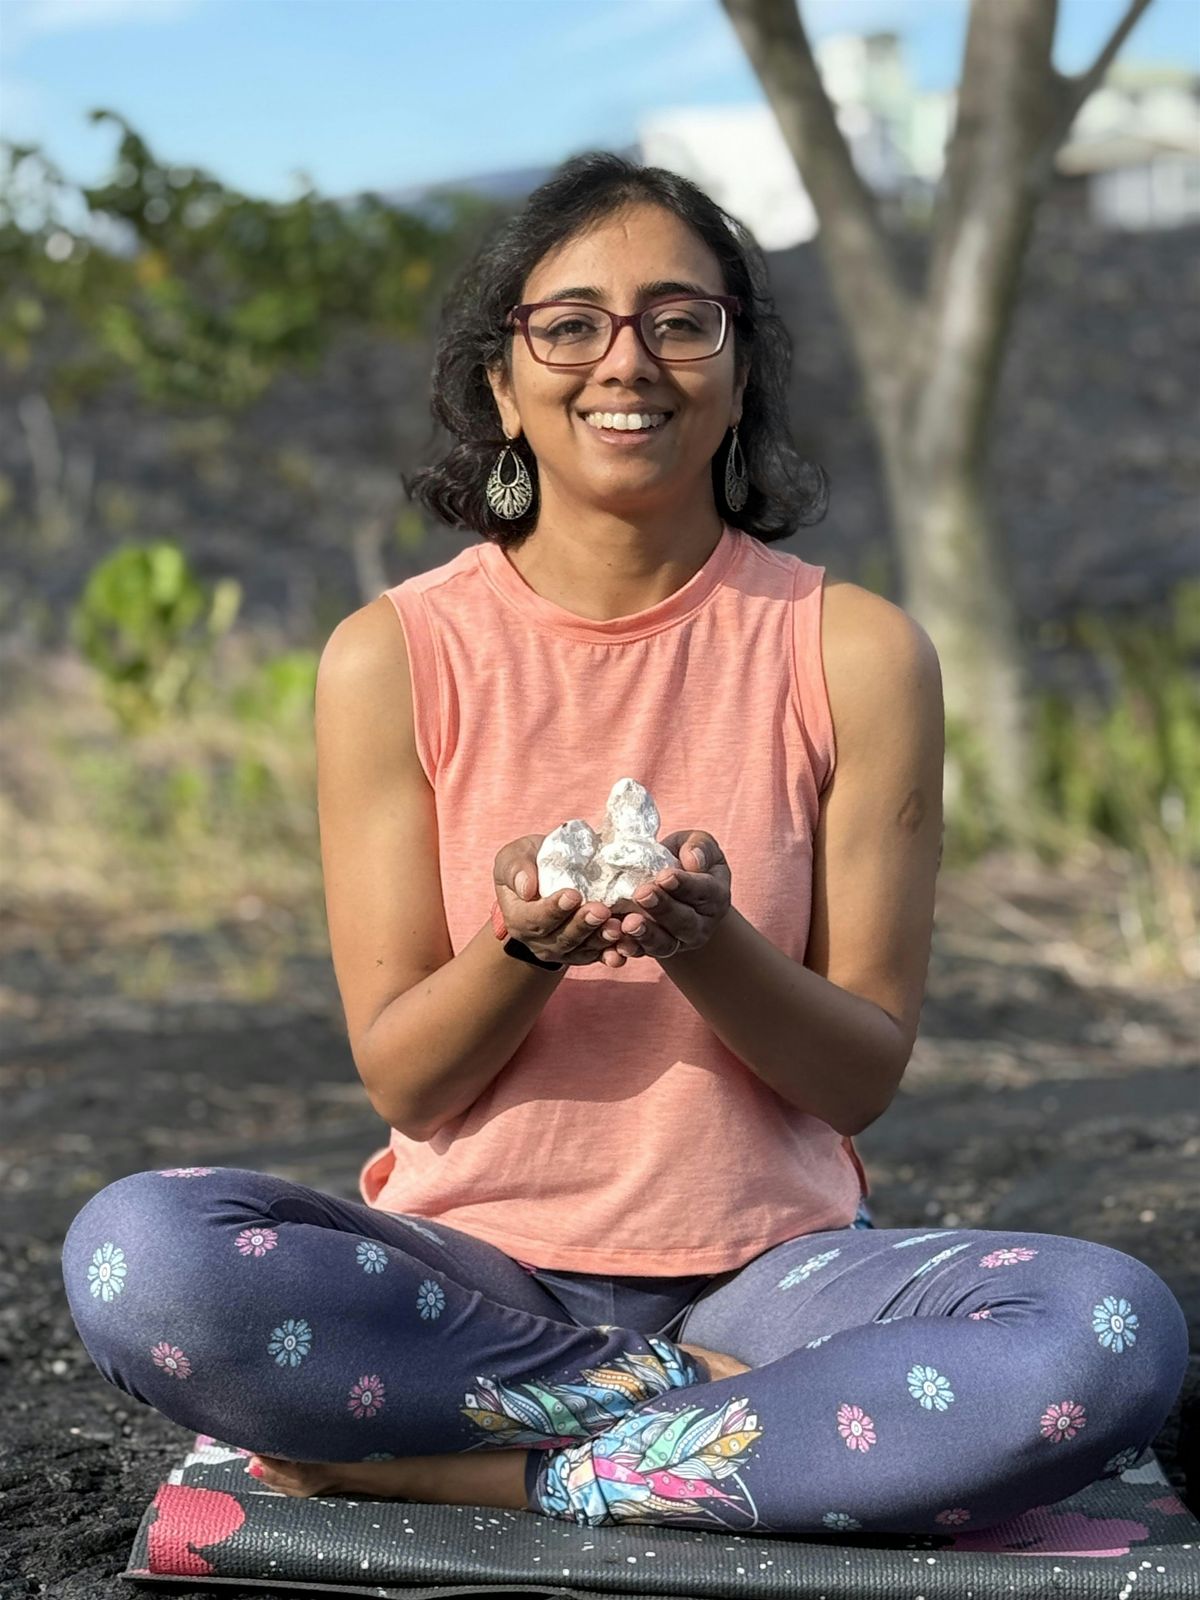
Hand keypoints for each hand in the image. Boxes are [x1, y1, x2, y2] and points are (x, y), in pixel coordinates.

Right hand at [493, 834, 638, 968]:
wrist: (547, 877)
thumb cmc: (530, 863)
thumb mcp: (514, 857)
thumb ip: (516, 869)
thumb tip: (526, 888)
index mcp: (518, 918)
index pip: (534, 918)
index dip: (553, 909)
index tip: (573, 894)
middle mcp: (539, 940)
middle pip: (561, 938)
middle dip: (582, 925)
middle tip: (601, 911)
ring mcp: (562, 950)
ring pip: (582, 950)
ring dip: (601, 940)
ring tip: (617, 928)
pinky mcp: (583, 952)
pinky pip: (598, 956)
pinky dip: (612, 953)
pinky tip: (626, 948)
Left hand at [606, 831, 730, 961]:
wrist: (672, 884)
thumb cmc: (685, 859)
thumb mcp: (697, 844)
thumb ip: (699, 846)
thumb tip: (693, 860)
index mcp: (715, 896)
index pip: (703, 891)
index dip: (685, 885)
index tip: (664, 876)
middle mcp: (701, 924)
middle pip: (684, 921)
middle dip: (663, 909)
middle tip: (642, 894)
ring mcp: (678, 941)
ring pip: (665, 944)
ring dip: (646, 935)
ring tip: (629, 923)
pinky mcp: (654, 949)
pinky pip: (642, 953)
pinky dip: (630, 949)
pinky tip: (617, 944)